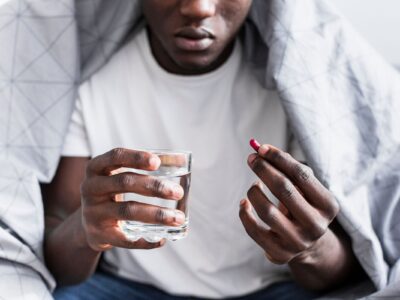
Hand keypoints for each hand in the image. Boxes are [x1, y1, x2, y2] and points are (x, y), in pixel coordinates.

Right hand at [80, 148, 184, 251]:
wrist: (88, 224)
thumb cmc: (112, 192)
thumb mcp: (117, 177)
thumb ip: (141, 169)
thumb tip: (181, 162)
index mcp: (96, 168)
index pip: (115, 156)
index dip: (136, 157)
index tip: (157, 162)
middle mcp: (91, 188)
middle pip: (124, 182)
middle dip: (154, 187)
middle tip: (178, 192)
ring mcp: (93, 212)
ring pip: (127, 210)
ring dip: (156, 214)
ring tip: (178, 218)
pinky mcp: (98, 234)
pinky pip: (124, 239)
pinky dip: (145, 241)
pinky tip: (161, 239)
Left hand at [240, 144, 338, 264]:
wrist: (308, 243)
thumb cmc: (303, 205)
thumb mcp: (305, 188)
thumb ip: (288, 167)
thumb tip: (261, 149)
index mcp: (328, 205)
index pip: (301, 175)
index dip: (279, 158)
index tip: (261, 148)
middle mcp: (316, 226)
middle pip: (284, 190)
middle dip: (264, 169)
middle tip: (251, 158)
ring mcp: (298, 242)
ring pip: (267, 211)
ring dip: (254, 191)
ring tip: (254, 185)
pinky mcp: (280, 254)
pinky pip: (254, 230)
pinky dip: (244, 212)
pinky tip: (245, 202)